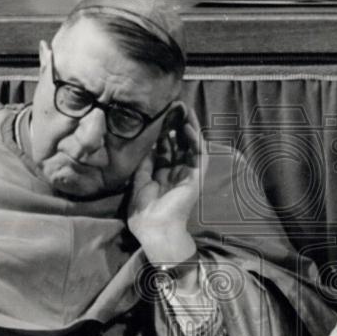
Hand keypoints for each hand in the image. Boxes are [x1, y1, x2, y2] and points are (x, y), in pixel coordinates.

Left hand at [128, 103, 206, 260]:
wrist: (155, 230)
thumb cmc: (144, 213)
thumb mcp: (138, 184)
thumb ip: (142, 166)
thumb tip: (144, 147)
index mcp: (161, 175)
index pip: (164, 148)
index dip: (162, 132)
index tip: (158, 115)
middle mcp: (176, 172)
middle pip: (178, 143)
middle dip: (175, 124)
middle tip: (172, 105)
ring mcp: (187, 174)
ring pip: (190, 145)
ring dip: (187, 127)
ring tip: (183, 109)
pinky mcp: (196, 177)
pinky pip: (199, 156)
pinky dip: (195, 141)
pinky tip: (188, 127)